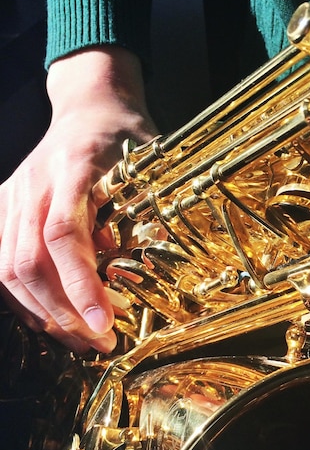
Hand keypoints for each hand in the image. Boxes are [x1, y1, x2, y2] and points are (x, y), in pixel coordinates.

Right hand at [0, 47, 156, 352]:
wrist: (88, 106)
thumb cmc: (126, 137)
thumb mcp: (153, 164)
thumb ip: (150, 211)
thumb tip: (154, 273)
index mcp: (74, 167)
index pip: (63, 235)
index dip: (81, 284)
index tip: (106, 322)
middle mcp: (33, 183)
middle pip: (28, 262)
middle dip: (64, 312)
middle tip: (102, 343)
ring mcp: (12, 196)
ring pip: (8, 270)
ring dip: (46, 314)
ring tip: (83, 340)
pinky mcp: (3, 208)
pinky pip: (0, 264)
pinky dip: (24, 300)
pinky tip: (51, 321)